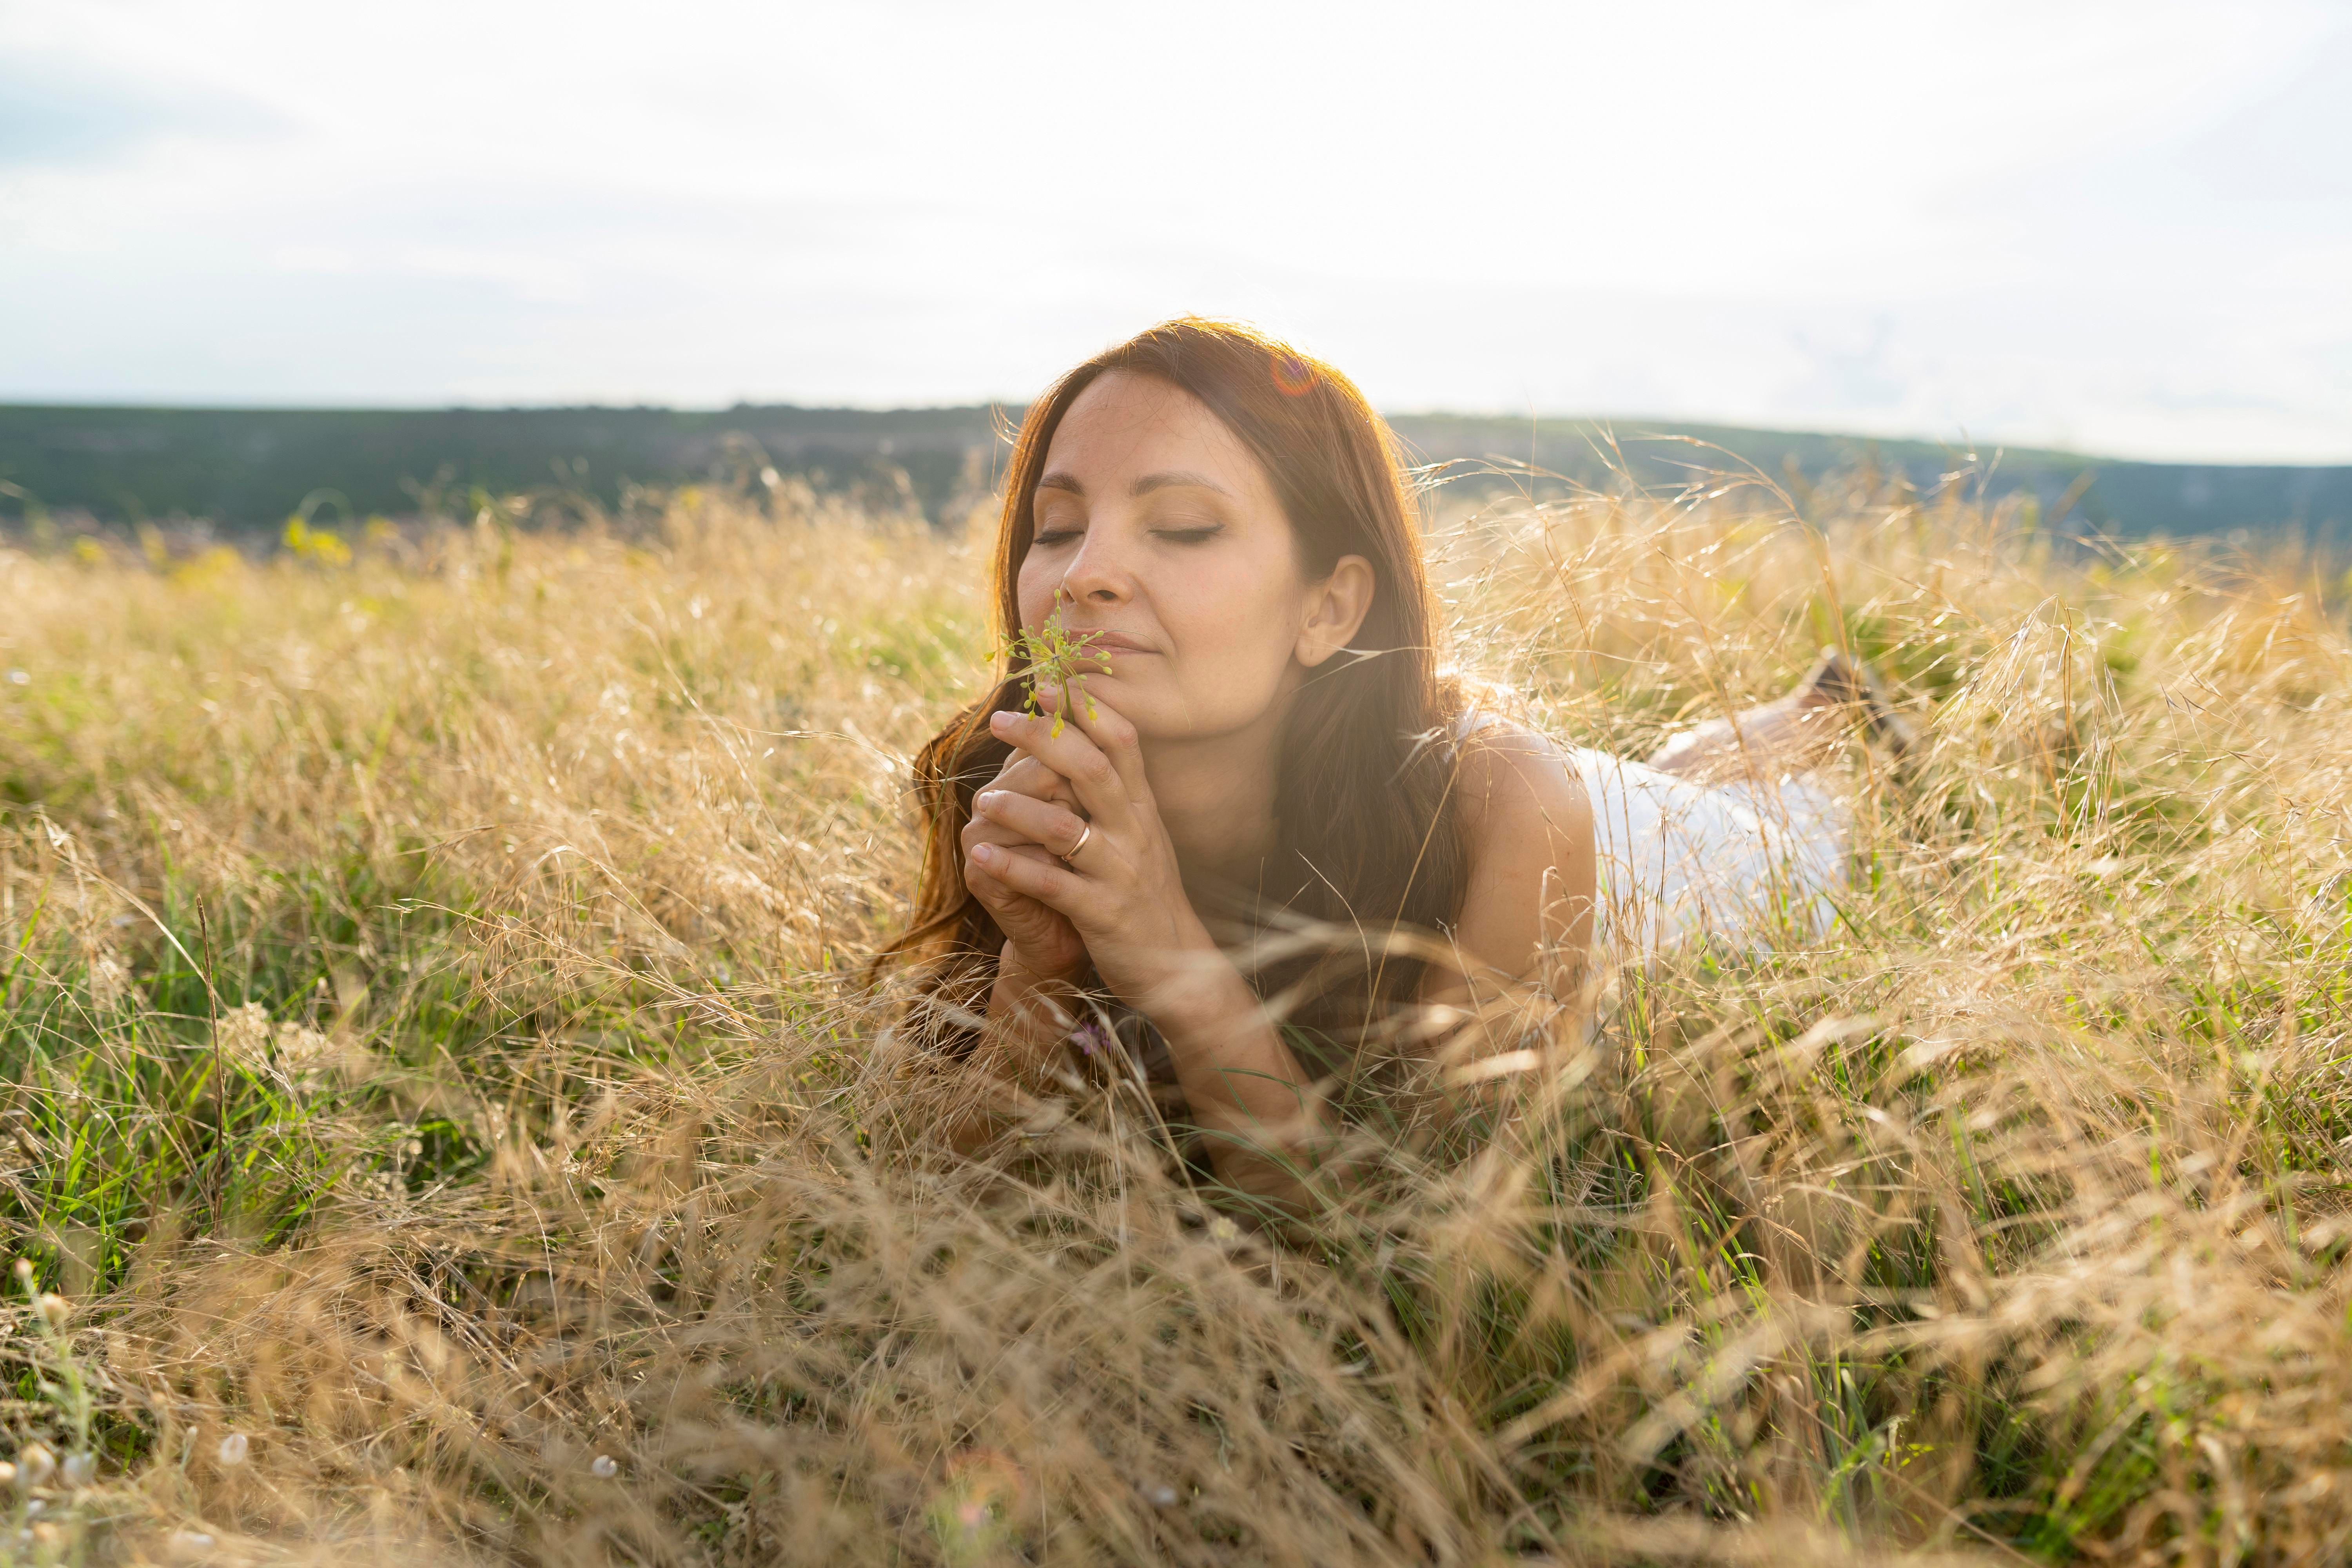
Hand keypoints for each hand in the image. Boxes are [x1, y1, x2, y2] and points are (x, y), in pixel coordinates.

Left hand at [965, 688, 1216, 1013]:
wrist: (1179, 965)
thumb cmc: (1145, 892)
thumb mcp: (1140, 834)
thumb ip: (1116, 791)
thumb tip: (1083, 739)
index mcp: (1142, 808)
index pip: (1121, 742)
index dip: (1085, 709)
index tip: (1047, 683)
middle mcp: (1134, 832)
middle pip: (1092, 770)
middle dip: (1045, 739)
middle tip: (1002, 721)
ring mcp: (1119, 872)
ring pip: (1065, 828)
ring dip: (1017, 808)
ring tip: (981, 801)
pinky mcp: (1102, 914)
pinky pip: (1051, 885)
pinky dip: (1011, 868)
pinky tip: (980, 856)